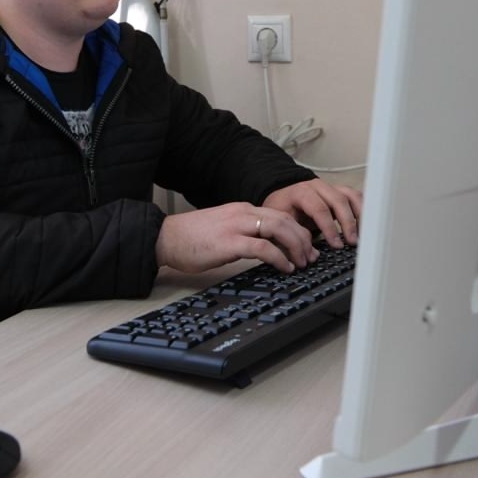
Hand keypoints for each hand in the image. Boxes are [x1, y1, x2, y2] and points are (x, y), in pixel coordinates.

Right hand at [155, 201, 317, 274]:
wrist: (165, 237)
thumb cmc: (191, 238)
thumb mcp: (223, 228)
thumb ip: (243, 232)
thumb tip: (264, 247)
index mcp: (242, 209)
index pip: (279, 215)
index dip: (298, 231)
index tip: (307, 247)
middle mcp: (242, 213)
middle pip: (285, 219)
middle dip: (303, 238)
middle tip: (311, 256)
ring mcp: (236, 226)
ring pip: (279, 229)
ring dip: (296, 247)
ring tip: (302, 263)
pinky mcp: (229, 242)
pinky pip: (263, 248)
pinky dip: (279, 257)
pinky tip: (285, 268)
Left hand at [262, 179, 362, 247]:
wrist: (283, 194)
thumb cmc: (283, 209)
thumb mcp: (281, 222)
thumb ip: (293, 236)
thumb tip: (308, 256)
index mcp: (301, 193)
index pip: (319, 209)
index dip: (329, 228)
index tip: (337, 245)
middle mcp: (318, 187)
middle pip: (339, 200)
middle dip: (348, 223)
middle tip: (352, 242)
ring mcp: (331, 187)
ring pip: (351, 196)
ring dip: (360, 216)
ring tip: (363, 235)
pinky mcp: (340, 192)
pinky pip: (356, 197)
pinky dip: (363, 209)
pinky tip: (366, 225)